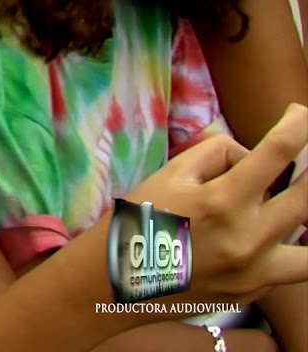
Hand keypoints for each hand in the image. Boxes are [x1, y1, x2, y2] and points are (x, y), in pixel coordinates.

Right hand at [127, 104, 307, 304]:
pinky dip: (281, 246)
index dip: (299, 124)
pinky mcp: (253, 292)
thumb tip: (252, 158)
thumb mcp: (170, 174)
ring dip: (304, 219)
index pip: (278, 152)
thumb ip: (216, 154)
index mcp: (222, 201)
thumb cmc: (138, 218)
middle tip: (303, 160)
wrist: (116, 281)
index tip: (301, 114)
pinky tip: (259, 236)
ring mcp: (254, 272)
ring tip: (285, 206)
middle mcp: (247, 238)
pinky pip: (286, 268)